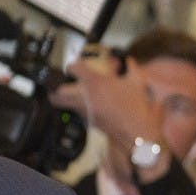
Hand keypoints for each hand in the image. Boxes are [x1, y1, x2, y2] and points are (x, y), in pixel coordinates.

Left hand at [50, 56, 166, 157]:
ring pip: (66, 104)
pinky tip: (93, 106)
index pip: (73, 68)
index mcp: (95, 83)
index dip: (73, 65)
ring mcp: (86, 111)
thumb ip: (132, 67)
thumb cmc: (138, 109)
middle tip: (62, 84)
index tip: (77, 66)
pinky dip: (82, 109)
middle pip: (58, 92)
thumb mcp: (138, 82)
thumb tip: (129, 61)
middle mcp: (86, 97)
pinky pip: (79, 113)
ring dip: (67, 99)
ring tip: (75, 96)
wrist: (138, 133)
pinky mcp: (90, 122)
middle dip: (57, 88)